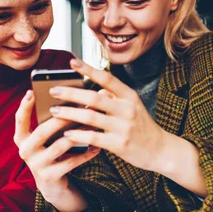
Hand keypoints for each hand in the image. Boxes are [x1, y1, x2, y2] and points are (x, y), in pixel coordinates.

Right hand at [14, 90, 99, 202]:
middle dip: (61, 118)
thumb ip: (52, 121)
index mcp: (22, 139)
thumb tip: (74, 99)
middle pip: (42, 132)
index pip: (20, 120)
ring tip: (93, 125)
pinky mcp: (50, 177)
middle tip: (78, 106)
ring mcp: (37, 165)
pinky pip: (71, 162)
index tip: (31, 92)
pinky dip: (85, 154)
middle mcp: (25, 151)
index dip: (24, 106)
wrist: (52, 185)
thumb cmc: (51, 152)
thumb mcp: (46, 139)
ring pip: (59, 146)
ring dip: (78, 134)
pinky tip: (97, 147)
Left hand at [48, 58, 168, 172]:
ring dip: (69, 113)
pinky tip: (67, 133)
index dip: (88, 69)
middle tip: (53, 90)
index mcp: (129, 96)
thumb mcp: (131, 106)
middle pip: (94, 97)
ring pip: (90, 117)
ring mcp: (123, 127)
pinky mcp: (119, 144)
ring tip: (54, 111)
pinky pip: (93, 137)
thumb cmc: (141, 126)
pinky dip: (78, 134)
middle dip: (70, 93)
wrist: (159, 150)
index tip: (72, 62)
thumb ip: (113, 96)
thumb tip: (94, 89)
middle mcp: (127, 109)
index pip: (107, 78)